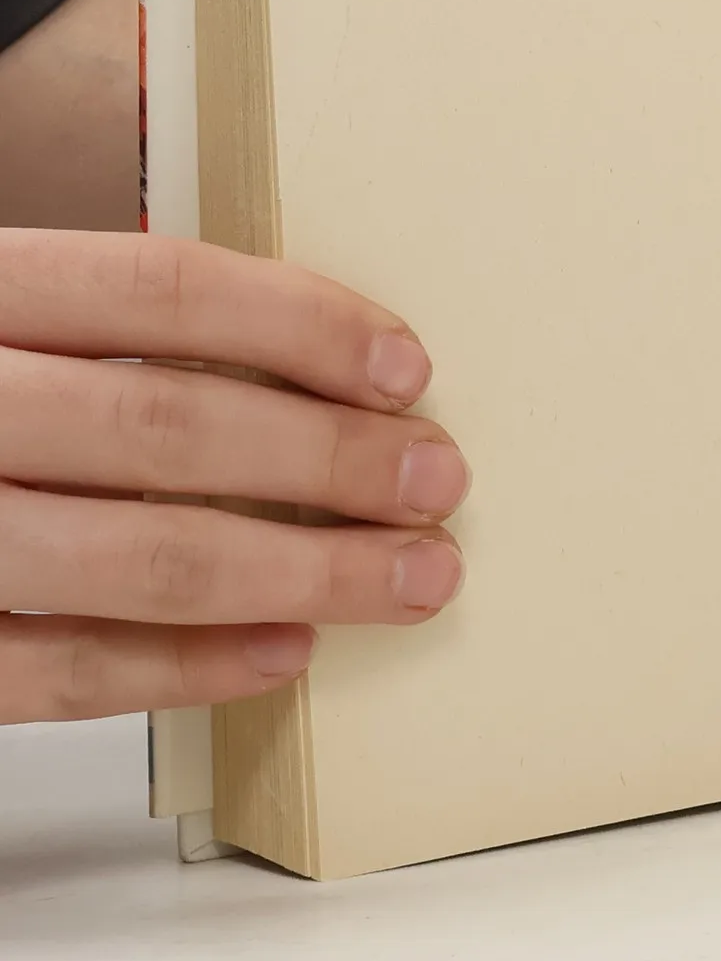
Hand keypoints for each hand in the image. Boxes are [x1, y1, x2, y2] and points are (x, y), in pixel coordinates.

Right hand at [0, 231, 467, 722]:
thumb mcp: (8, 320)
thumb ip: (110, 331)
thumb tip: (324, 363)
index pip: (160, 289)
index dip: (300, 325)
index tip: (406, 367)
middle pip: (167, 425)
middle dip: (328, 461)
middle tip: (437, 482)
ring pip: (135, 556)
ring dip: (300, 572)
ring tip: (408, 575)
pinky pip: (61, 670)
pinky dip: (190, 667)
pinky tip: (287, 653)